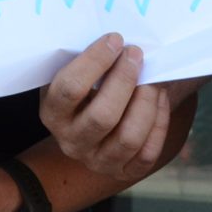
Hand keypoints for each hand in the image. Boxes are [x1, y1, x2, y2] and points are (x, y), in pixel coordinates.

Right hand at [40, 34, 195, 180]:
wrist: (96, 118)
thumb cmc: (86, 87)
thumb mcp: (73, 73)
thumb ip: (88, 60)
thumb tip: (117, 39)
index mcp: (52, 113)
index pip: (70, 88)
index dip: (95, 61)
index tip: (115, 40)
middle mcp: (71, 142)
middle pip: (102, 116)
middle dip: (124, 80)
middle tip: (136, 54)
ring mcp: (97, 161)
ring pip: (129, 137)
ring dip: (146, 103)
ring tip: (153, 79)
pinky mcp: (124, 171)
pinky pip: (147, 152)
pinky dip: (159, 122)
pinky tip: (159, 98)